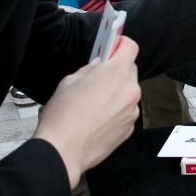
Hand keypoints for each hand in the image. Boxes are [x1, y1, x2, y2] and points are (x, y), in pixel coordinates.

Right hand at [33, 36, 140, 187]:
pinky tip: (97, 118)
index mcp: (115, 72)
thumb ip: (89, 70)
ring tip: (93, 103)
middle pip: (130, 70)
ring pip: (128, 92)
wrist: (63, 151)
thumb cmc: (63, 116)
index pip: (130, 47)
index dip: (121, 44)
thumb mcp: (70, 81)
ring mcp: (132, 110)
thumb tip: (98, 67)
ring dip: (116, 92)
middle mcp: (130, 90)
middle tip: (98, 76)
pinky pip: (126, 111)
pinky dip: (116, 111)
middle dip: (117, 70)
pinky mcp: (130, 127)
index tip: (114, 46)